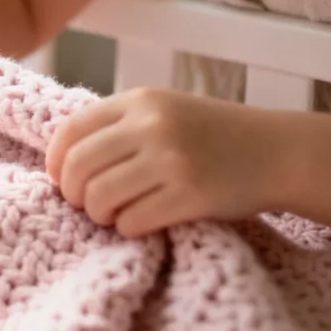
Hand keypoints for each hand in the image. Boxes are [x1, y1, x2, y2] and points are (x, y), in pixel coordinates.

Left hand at [45, 88, 281, 237]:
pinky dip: (127, 228)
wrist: (275, 150)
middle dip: (73, 193)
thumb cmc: (210, 135)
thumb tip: (61, 159)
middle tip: (85, 204)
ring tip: (112, 215)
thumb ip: (118, 125)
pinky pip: (132, 221)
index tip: (58, 178)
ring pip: (100, 197)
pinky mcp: (191, 195)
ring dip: (99, 214)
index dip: (56, 159)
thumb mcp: (162, 111)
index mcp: (139, 101)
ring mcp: (171, 159)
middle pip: (79, 166)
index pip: (71, 129)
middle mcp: (151, 125)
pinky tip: (139, 224)